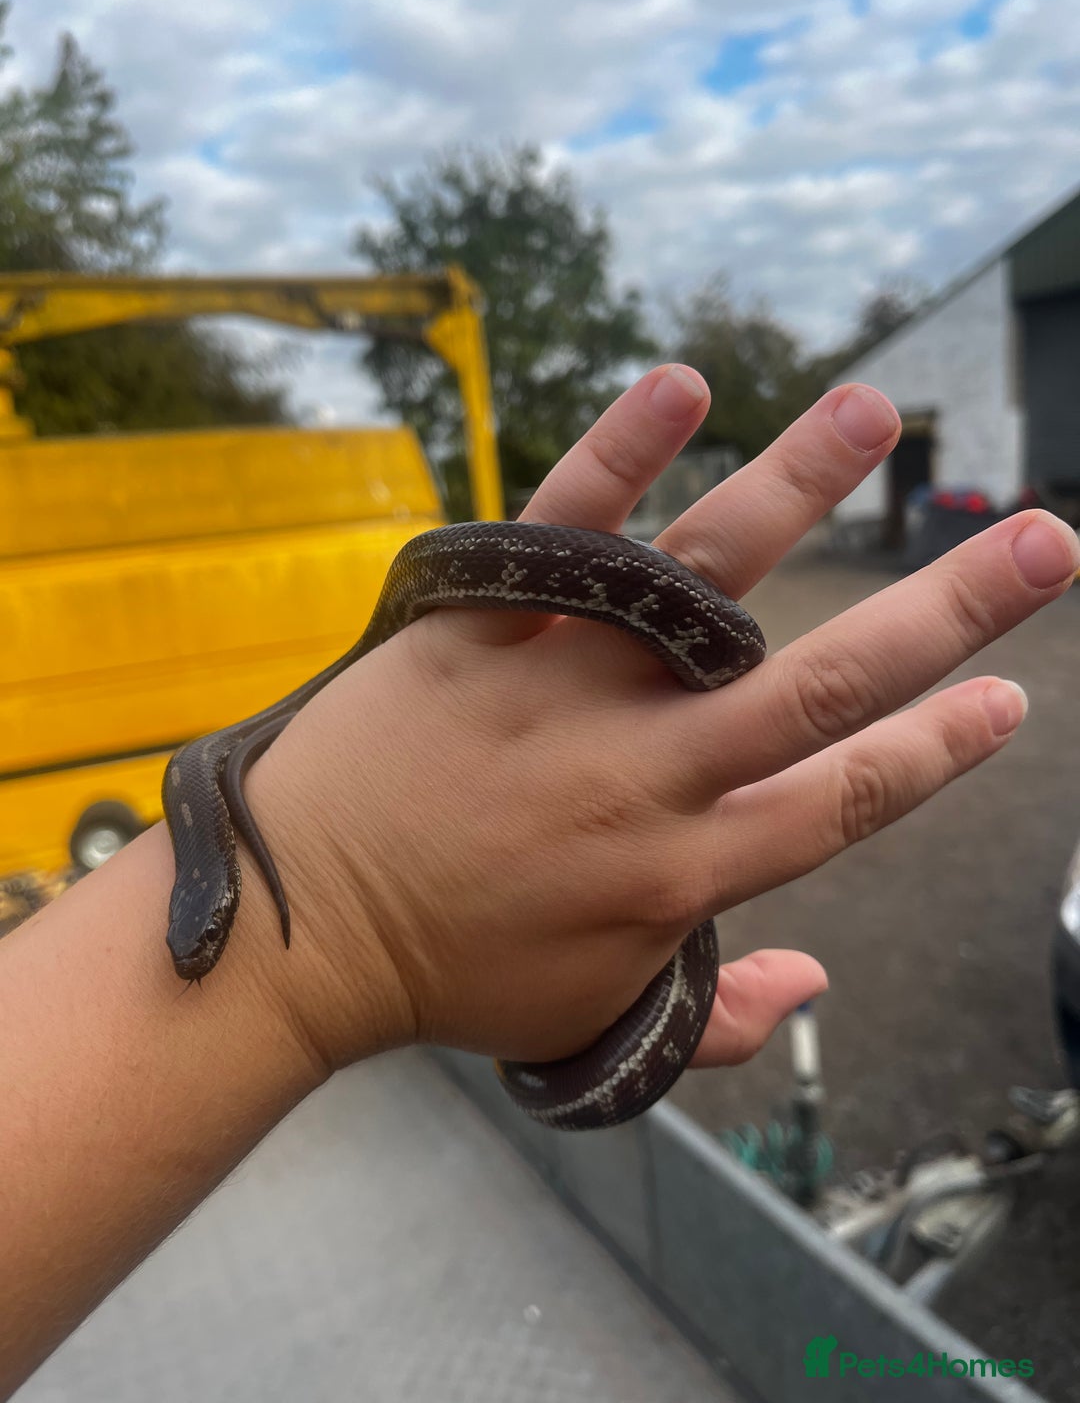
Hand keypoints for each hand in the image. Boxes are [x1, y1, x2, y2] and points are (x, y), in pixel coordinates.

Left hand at [244, 366, 1078, 1073]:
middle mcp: (645, 774)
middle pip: (826, 685)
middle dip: (951, 614)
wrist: (297, 926)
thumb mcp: (594, 1025)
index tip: (1014, 696)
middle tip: (1049, 543)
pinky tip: (683, 386)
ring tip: (875, 413)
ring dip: (800, 487)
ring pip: (706, 581)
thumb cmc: (450, 976)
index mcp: (681, 872)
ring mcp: (561, 693)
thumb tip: (820, 984)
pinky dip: (617, 455)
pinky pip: (556, 533)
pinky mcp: (477, 633)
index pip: (846, 800)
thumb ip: (720, 1022)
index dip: (939, 749)